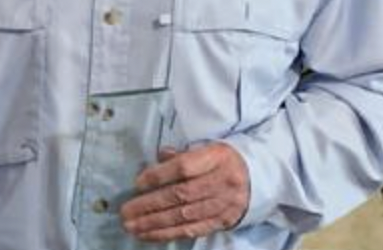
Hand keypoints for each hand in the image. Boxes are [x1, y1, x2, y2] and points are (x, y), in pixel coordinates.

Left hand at [120, 143, 250, 241]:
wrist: (256, 177)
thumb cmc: (221, 160)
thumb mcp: (205, 148)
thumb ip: (181, 155)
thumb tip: (158, 158)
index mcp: (216, 157)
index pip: (184, 167)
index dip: (158, 176)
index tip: (137, 183)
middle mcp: (223, 182)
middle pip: (181, 195)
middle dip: (150, 205)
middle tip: (125, 211)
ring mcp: (225, 204)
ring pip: (185, 216)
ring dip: (154, 223)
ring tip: (132, 226)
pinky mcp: (224, 221)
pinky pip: (194, 230)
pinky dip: (169, 234)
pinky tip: (149, 235)